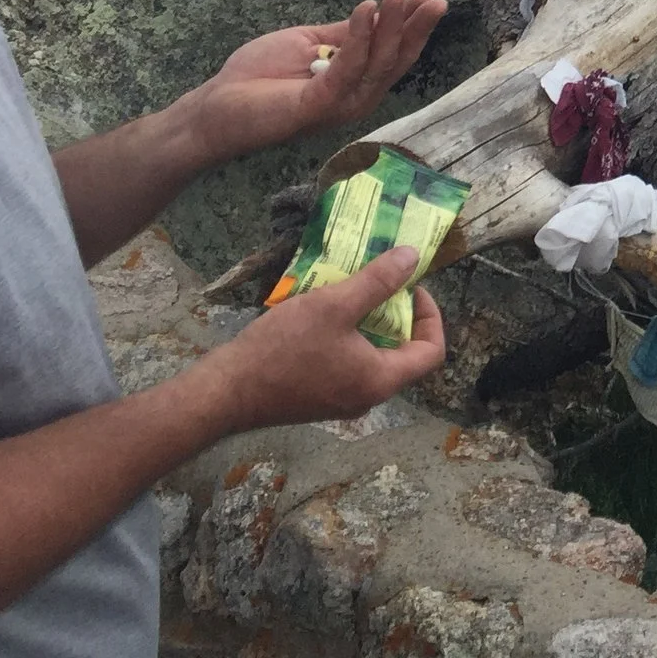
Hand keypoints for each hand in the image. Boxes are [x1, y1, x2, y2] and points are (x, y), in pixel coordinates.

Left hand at [177, 0, 449, 166]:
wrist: (217, 106)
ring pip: (379, 63)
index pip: (393, 55)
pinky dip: (360, 37)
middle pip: (396, 61)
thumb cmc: (257, 77)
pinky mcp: (321, 105)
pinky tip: (366, 8)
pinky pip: (348, 67)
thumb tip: (376, 13)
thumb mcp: (309, 44)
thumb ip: (344, 35)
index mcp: (355, 85)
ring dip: (392, 26)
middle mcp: (356, 98)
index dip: (412, 27)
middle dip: (416, 29)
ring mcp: (341, 104)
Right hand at [205, 249, 445, 431]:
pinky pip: (347, 366)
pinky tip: (325, 315)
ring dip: (370, 325)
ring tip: (352, 293)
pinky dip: (347, 339)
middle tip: (380, 285)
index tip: (412, 288)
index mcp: (381, 380)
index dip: (431, 315)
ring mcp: (341, 401)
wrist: (225, 392)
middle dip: (398, 316)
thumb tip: (414, 257)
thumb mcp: (335, 305)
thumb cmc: (283, 348)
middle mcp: (368, 397)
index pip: (431, 351)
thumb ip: (378, 281)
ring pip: (372, 359)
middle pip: (403, 355)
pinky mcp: (317, 398)